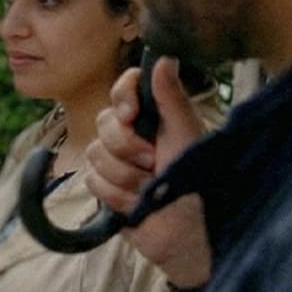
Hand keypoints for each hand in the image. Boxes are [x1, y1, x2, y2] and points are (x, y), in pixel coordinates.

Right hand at [85, 58, 211, 287]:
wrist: (190, 235)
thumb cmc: (200, 182)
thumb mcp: (187, 135)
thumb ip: (171, 97)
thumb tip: (164, 57)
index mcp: (156, 118)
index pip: (125, 88)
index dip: (122, 98)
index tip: (132, 115)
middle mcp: (135, 136)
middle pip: (103, 122)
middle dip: (127, 147)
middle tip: (155, 162)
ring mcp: (119, 164)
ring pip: (94, 153)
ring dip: (125, 176)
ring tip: (150, 189)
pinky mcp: (107, 190)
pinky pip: (92, 181)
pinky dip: (117, 195)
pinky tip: (137, 204)